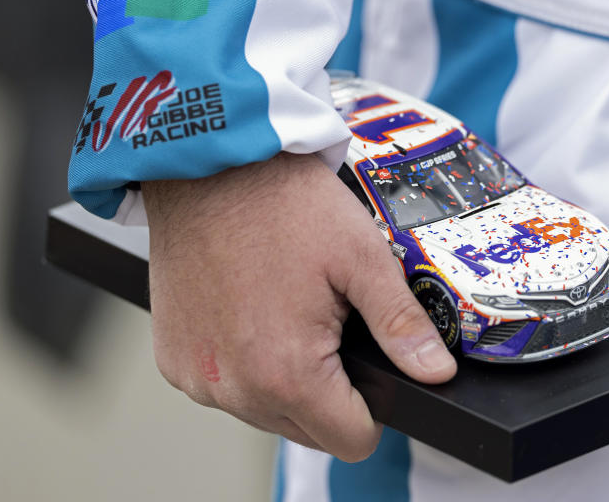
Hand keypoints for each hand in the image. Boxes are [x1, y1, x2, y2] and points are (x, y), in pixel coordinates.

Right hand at [142, 153, 456, 461]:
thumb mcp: (362, 257)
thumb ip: (402, 326)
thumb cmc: (284, 203)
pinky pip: (224, 386)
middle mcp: (233, 388)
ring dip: (284, 378)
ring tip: (286, 309)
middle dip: (329, 390)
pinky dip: (242, 362)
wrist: (211, 166)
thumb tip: (436, 373)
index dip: (373, 407)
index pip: (351, 441)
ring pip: (265, 412)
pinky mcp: (172, 359)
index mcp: (286, 372)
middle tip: (327, 321)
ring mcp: (196, 377)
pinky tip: (249, 310)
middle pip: (309, 430)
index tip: (368, 361)